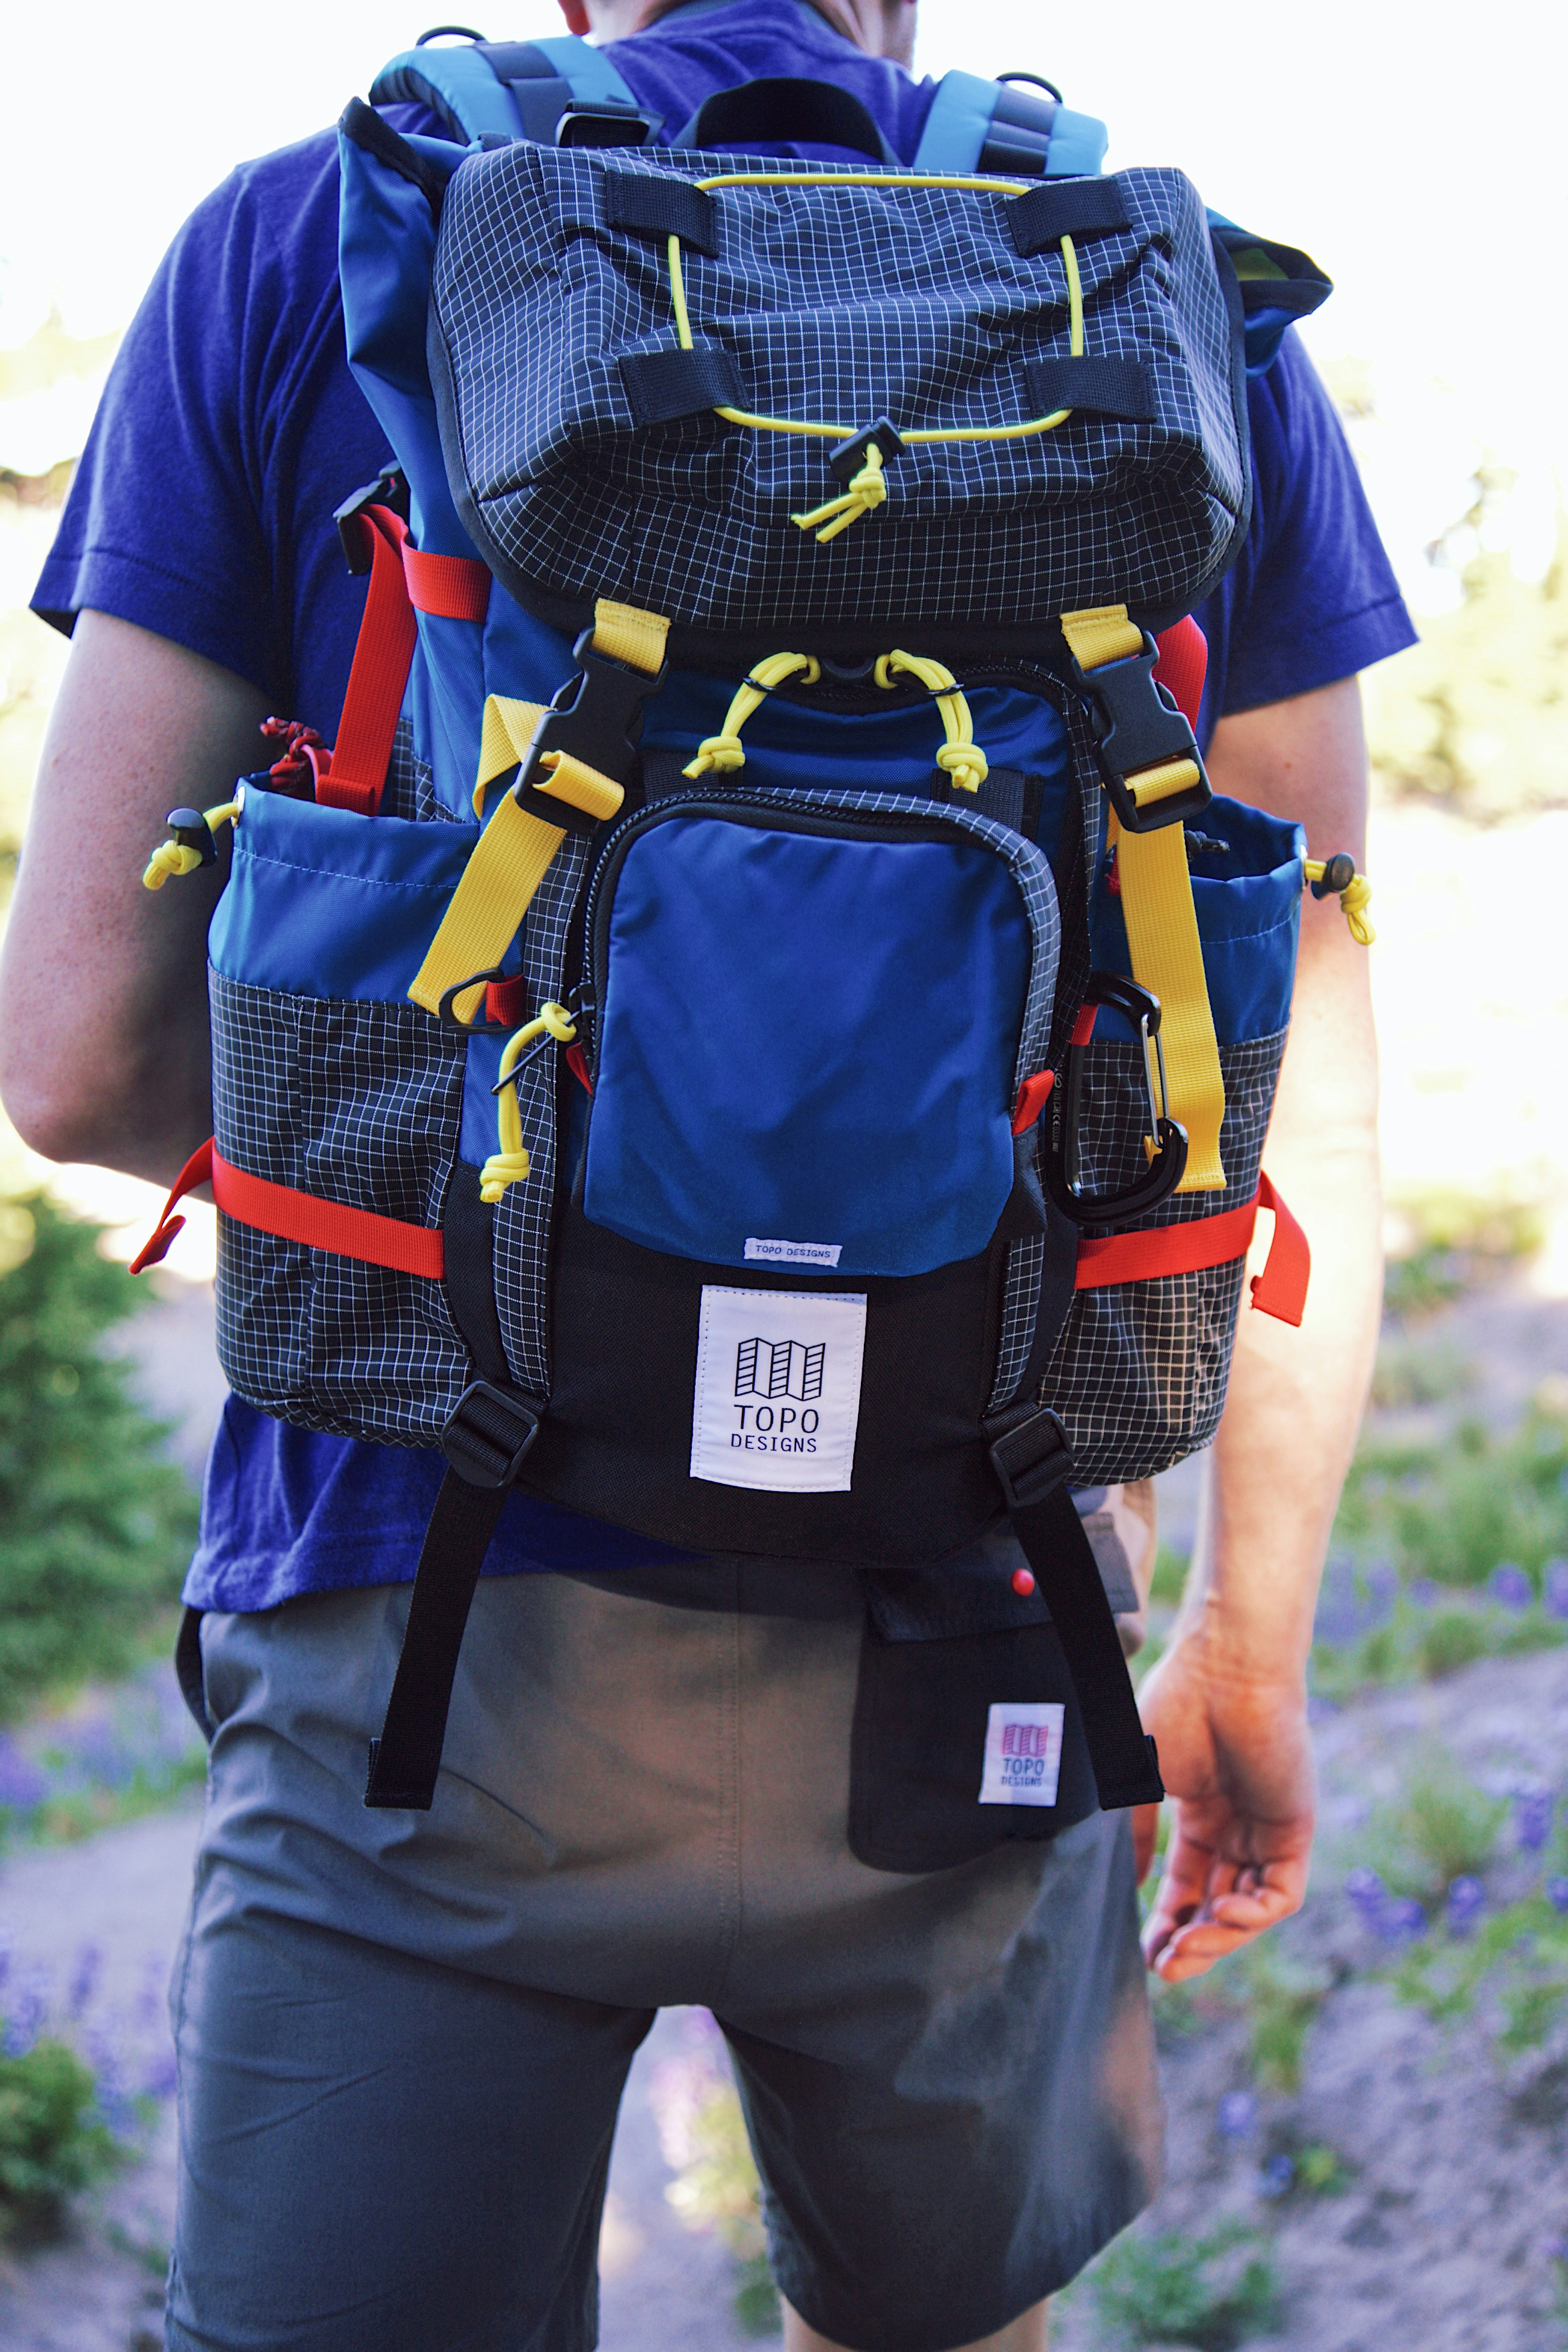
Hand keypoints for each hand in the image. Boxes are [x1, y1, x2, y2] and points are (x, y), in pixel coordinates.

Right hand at [1131, 1634, 1314, 1981]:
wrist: (1223, 1667)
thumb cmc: (1178, 1705)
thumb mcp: (1142, 1777)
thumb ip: (1142, 1834)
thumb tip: (1138, 1886)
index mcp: (1203, 1815)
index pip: (1188, 1885)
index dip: (1168, 1922)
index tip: (1147, 1951)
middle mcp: (1239, 1828)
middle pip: (1219, 1905)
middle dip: (1192, 1942)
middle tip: (1165, 1967)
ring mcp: (1268, 1830)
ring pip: (1251, 1909)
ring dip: (1219, 1938)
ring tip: (1183, 1951)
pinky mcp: (1295, 1830)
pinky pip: (1281, 1893)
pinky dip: (1254, 1915)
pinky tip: (1220, 1914)